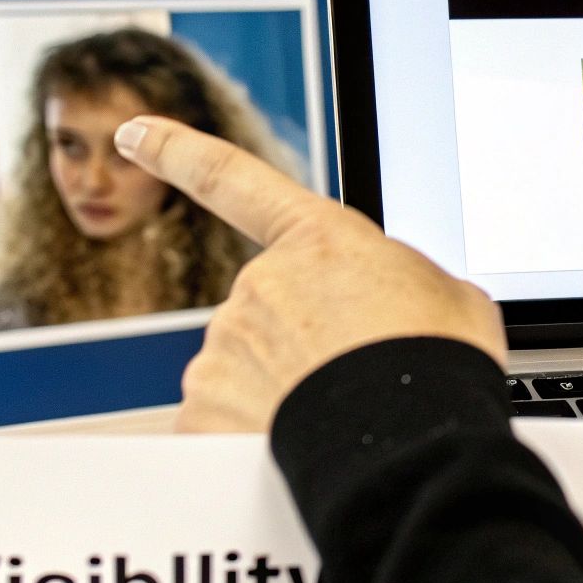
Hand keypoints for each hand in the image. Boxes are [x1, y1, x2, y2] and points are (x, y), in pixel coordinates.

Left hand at [114, 116, 507, 432]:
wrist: (411, 448)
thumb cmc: (436, 367)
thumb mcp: (448, 296)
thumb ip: (399, 281)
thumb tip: (388, 302)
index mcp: (317, 240)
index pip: (231, 178)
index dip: (176, 151)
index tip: (134, 135)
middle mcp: (257, 286)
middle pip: (266, 312)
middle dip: (301, 344)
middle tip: (356, 377)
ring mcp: (222, 349)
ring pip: (244, 373)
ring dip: (282, 393)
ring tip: (340, 416)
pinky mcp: (202, 413)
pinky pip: (223, 425)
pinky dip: (253, 439)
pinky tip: (300, 447)